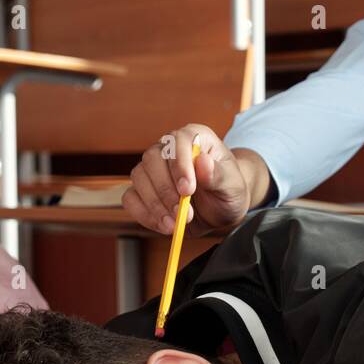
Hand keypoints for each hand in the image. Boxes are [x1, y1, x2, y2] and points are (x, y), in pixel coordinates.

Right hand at [122, 124, 262, 234]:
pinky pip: (131, 199)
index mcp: (194, 137)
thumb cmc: (229, 191)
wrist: (221, 209)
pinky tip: (164, 225)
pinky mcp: (143, 191)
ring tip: (175, 224)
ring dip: (155, 205)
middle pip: (152, 158)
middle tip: (183, 214)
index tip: (188, 190)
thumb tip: (203, 162)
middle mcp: (169, 149)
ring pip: (139, 178)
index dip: (179, 165)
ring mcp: (153, 169)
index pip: (178, 141)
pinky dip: (144, 215)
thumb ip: (219, 175)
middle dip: (166, 190)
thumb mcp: (232, 185)